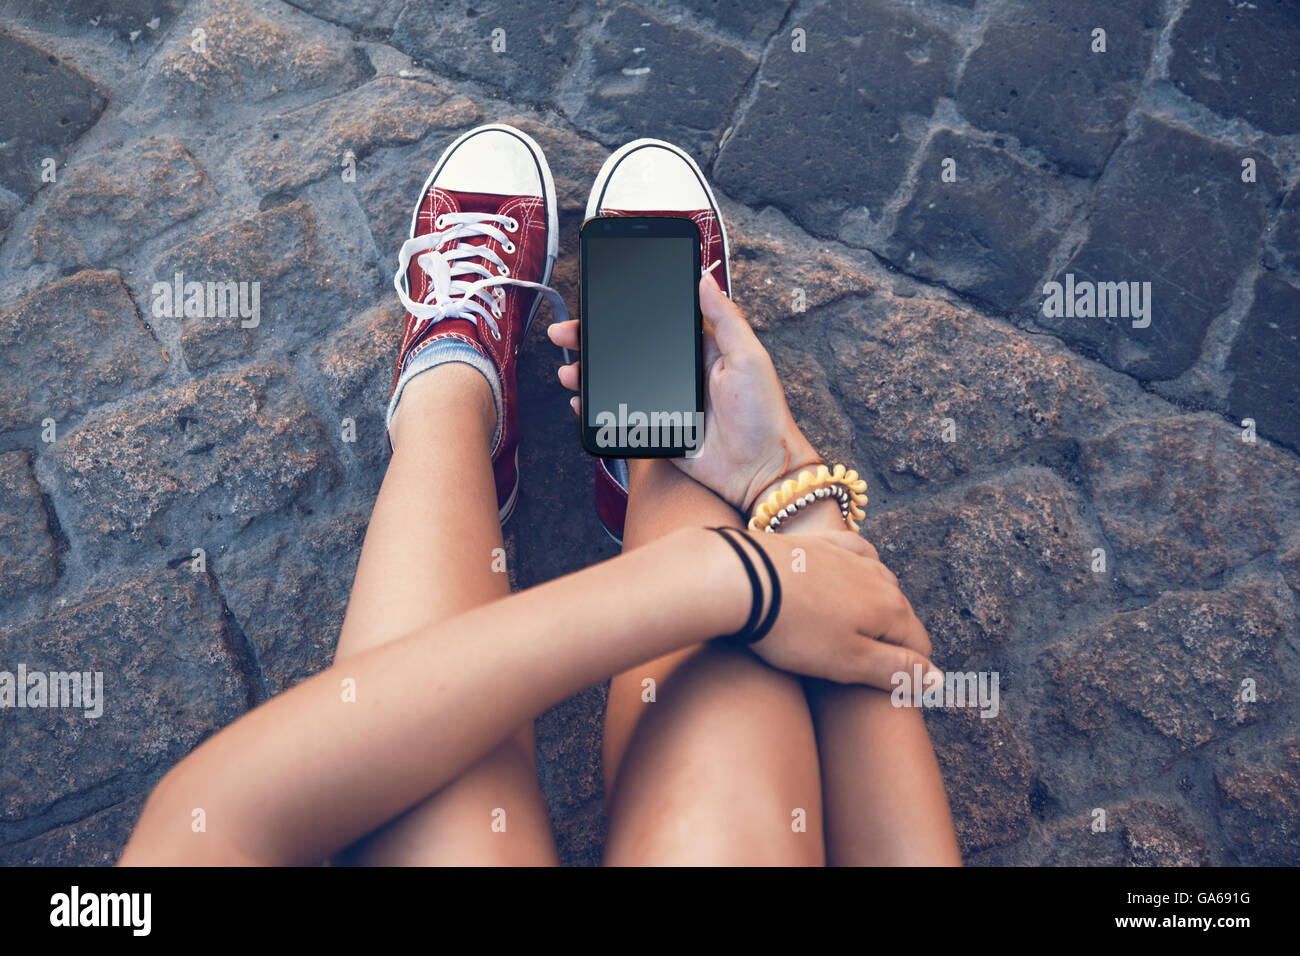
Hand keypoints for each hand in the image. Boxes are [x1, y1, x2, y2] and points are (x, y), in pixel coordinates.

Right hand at [549, 272, 813, 510]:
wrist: (759, 470)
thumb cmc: (763, 413)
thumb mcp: (749, 357)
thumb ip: (726, 318)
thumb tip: (704, 278)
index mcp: (700, 348)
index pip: (655, 321)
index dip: (625, 311)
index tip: (597, 300)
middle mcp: (679, 371)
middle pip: (626, 348)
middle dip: (593, 339)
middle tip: (566, 333)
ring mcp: (664, 400)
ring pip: (616, 380)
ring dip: (588, 372)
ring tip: (569, 370)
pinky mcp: (655, 429)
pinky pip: (619, 414)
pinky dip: (595, 407)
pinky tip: (580, 400)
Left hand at [720, 528, 937, 688]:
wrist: (741, 579)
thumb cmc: (793, 629)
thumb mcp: (848, 663)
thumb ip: (897, 671)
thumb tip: (940, 680)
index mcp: (891, 609)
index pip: (919, 647)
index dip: (905, 672)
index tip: (879, 690)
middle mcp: (879, 577)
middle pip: (899, 616)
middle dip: (887, 640)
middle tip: (853, 665)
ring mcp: (849, 555)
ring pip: (879, 584)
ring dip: (871, 607)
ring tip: (842, 630)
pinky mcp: (821, 542)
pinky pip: (854, 553)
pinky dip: (855, 568)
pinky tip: (845, 576)